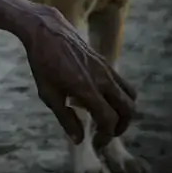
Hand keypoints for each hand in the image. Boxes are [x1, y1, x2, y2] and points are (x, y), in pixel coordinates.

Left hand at [22, 5, 136, 146]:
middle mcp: (102, 79)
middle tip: (106, 133)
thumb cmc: (42, 61)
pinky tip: (99, 98)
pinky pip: (123, 83)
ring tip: (108, 118)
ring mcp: (106, 68)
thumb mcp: (47, 93)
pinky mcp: (105, 61)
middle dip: (121, 127)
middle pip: (128, 110)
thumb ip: (65, 117)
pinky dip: (120, 96)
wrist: (44, 29)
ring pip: (130, 96)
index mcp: (87, 88)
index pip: (109, 120)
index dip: (105, 136)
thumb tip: (78, 139)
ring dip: (124, 111)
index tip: (96, 142)